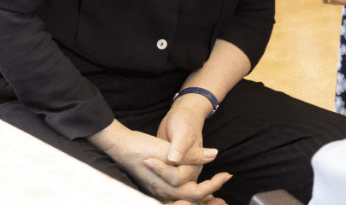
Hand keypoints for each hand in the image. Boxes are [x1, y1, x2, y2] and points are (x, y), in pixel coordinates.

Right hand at [91, 119, 227, 203]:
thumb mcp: (169, 150)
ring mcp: (157, 192)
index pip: (196, 192)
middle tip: (223, 183)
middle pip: (191, 200)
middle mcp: (162, 193)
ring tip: (214, 191)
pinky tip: (192, 187)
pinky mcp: (154, 187)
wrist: (120, 146)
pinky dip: (186, 193)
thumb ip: (192, 154)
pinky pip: (174, 196)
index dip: (213, 184)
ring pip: (182, 200)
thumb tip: (214, 154)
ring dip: (199, 196)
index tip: (226, 175)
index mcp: (168, 186)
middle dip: (209, 194)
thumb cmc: (141, 147)